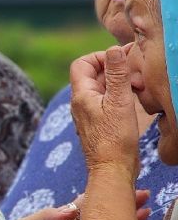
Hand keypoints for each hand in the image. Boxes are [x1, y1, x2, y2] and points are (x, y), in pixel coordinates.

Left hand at [71, 47, 141, 175]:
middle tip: (136, 76)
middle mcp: (81, 103)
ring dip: (120, 83)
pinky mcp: (99, 122)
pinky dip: (120, 96)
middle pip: (94, 75)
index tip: (121, 60)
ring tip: (139, 88)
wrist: (112, 169)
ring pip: (103, 88)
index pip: (81, 64)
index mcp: (81, 95)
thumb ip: (117, 74)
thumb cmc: (115, 138)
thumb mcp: (119, 101)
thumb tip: (113, 50)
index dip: (100, 57)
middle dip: (115, 69)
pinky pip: (107, 101)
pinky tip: (135, 100)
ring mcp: (89, 113)